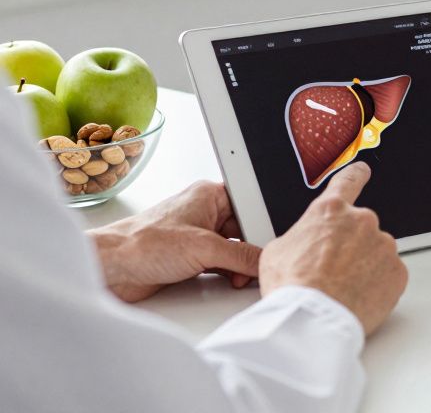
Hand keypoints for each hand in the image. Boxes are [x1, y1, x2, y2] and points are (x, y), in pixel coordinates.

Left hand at [89, 181, 260, 302]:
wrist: (111, 269)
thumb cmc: (144, 243)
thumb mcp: (204, 248)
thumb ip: (241, 256)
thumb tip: (265, 262)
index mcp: (209, 195)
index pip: (250, 205)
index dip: (263, 223)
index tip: (273, 242)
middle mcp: (205, 213)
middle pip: (244, 230)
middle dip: (251, 249)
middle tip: (258, 264)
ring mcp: (197, 236)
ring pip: (233, 249)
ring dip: (238, 265)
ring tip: (243, 276)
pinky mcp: (190, 257)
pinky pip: (220, 263)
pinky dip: (227, 273)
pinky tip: (230, 280)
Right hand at [259, 163, 407, 335]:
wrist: (313, 319)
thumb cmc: (293, 286)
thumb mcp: (277, 251)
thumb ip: (300, 237)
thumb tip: (303, 245)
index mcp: (331, 211)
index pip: (348, 181)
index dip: (355, 174)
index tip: (362, 171)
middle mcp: (363, 222)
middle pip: (360, 230)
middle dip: (349, 247)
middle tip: (331, 272)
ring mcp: (384, 246)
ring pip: (375, 254)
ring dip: (363, 268)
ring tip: (340, 289)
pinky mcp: (397, 272)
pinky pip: (388, 276)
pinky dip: (376, 286)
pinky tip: (356, 297)